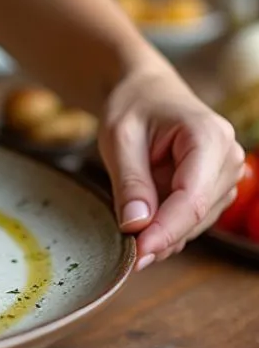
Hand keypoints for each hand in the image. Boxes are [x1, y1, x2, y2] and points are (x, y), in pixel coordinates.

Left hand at [98, 66, 242, 270]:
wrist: (146, 92)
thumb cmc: (132, 108)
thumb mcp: (119, 139)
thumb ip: (130, 182)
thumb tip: (136, 226)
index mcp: (208, 136)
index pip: (192, 197)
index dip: (166, 230)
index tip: (139, 253)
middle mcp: (228, 156)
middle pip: (197, 214)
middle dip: (162, 237)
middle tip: (126, 255)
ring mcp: (227, 173)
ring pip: (197, 221)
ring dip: (165, 233)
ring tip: (130, 233)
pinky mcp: (216, 186)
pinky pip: (193, 217)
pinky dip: (168, 226)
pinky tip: (144, 223)